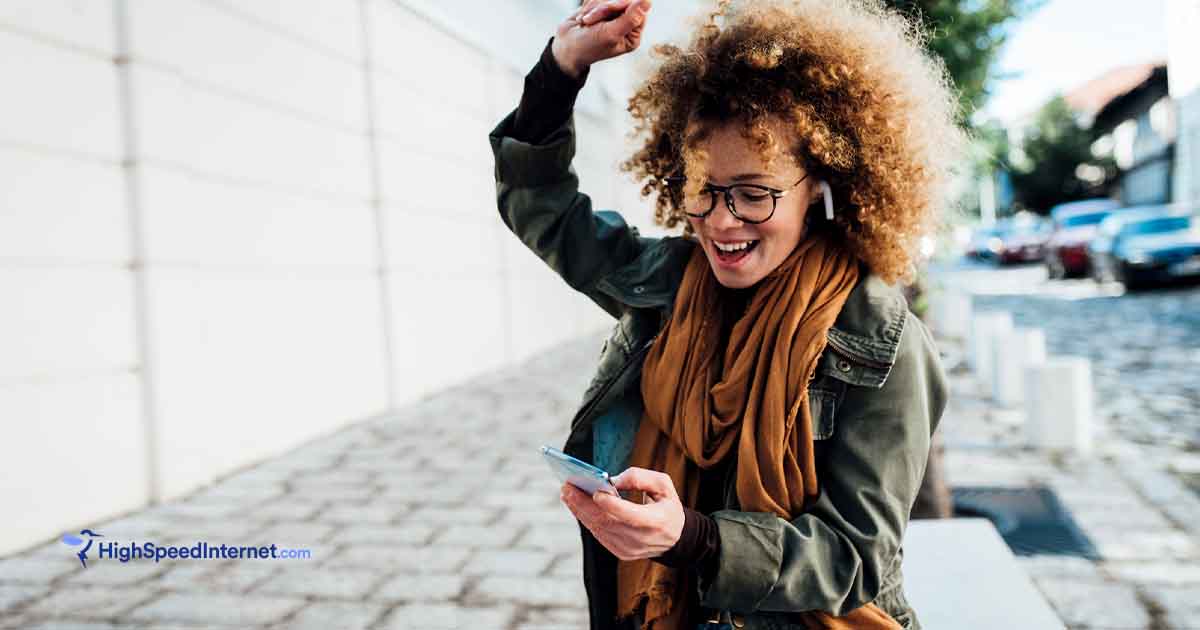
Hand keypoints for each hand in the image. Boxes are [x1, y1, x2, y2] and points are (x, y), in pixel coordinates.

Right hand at [551, 0, 652, 79]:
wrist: (565, 46)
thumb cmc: (588, 46)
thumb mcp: (610, 34)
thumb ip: (630, 18)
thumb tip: (648, 1)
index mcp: (633, 34)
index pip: (636, 8)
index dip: (620, 6)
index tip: (604, 18)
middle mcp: (626, 23)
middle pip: (622, 0)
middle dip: (603, 9)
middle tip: (590, 22)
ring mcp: (613, 15)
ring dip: (593, 8)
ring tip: (585, 23)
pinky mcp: (602, 8)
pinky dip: (588, 5)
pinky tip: (583, 19)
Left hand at [559, 466, 683, 560]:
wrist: (675, 538)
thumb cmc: (667, 506)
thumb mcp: (664, 485)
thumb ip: (640, 478)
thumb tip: (612, 480)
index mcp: (656, 522)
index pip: (630, 515)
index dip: (612, 505)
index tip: (596, 492)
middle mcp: (641, 539)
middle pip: (607, 522)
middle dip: (584, 504)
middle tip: (568, 487)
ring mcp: (629, 549)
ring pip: (598, 529)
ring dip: (580, 511)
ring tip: (567, 493)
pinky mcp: (620, 552)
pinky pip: (599, 535)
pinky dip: (586, 519)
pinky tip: (576, 505)